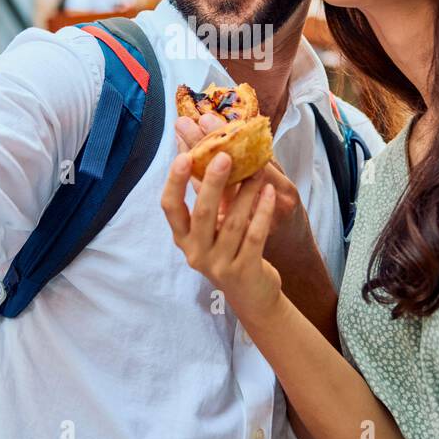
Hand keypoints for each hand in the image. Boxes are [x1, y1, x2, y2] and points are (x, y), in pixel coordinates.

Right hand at [174, 114, 318, 273]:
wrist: (250, 294)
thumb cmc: (226, 250)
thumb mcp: (210, 226)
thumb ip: (202, 190)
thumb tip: (191, 144)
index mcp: (182, 237)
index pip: (169, 207)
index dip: (175, 182)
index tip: (184, 156)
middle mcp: (195, 252)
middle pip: (202, 213)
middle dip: (213, 182)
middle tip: (225, 155)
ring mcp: (219, 264)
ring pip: (233, 222)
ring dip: (246, 192)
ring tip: (258, 169)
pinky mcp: (244, 271)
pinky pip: (255, 236)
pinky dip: (262, 211)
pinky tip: (269, 191)